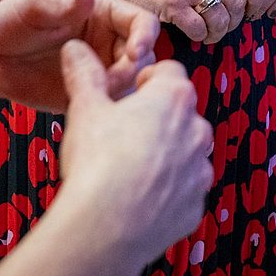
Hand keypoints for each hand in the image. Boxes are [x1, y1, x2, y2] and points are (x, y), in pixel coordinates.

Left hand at [0, 0, 158, 107]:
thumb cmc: (8, 23)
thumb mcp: (32, 9)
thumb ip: (61, 6)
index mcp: (102, 12)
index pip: (141, 22)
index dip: (145, 36)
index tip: (136, 54)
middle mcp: (108, 40)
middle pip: (144, 56)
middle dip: (134, 70)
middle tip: (111, 82)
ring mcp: (101, 67)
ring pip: (133, 82)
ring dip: (123, 91)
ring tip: (96, 95)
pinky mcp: (89, 92)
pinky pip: (111, 103)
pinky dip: (109, 107)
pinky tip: (89, 107)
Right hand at [54, 43, 212, 275]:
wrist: (106, 228)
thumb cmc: (97, 163)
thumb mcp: (85, 108)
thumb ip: (84, 74)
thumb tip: (75, 48)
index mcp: (174, 97)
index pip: (169, 71)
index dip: (145, 80)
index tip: (126, 94)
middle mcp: (197, 130)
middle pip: (179, 113)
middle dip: (156, 119)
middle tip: (122, 134)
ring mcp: (200, 170)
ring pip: (184, 153)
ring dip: (164, 156)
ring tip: (128, 168)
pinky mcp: (195, 205)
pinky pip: (183, 191)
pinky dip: (166, 192)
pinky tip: (137, 198)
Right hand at [110, 0, 260, 44]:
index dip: (257, 0)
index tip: (250, 11)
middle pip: (240, 2)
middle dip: (236, 21)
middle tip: (226, 25)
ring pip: (222, 19)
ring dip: (219, 32)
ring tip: (211, 32)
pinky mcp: (173, 3)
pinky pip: (201, 29)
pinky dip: (201, 37)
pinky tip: (196, 33)